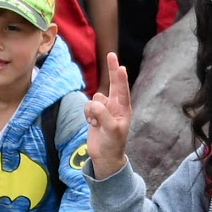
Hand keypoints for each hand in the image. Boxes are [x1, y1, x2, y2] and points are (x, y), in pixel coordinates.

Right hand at [83, 56, 131, 173]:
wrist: (104, 157)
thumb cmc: (113, 144)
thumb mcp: (111, 130)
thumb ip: (104, 114)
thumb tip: (95, 103)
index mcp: (124, 109)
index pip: (123, 90)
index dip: (121, 78)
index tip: (121, 67)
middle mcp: (115, 106)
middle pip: (112, 84)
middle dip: (111, 70)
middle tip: (111, 54)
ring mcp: (104, 109)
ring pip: (95, 98)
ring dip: (92, 110)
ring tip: (96, 123)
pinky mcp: (94, 114)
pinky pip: (87, 106)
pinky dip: (87, 114)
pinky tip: (91, 124)